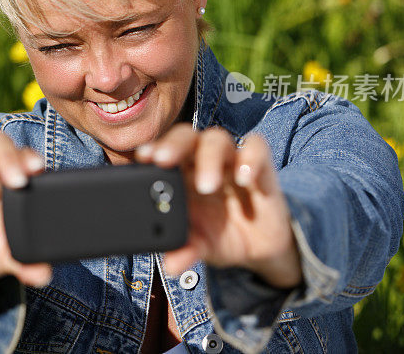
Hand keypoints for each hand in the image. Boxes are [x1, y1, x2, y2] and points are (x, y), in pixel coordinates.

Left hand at [135, 124, 301, 288]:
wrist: (259, 248)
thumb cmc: (221, 236)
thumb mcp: (201, 247)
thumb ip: (186, 251)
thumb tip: (171, 265)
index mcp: (181, 175)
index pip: (162, 152)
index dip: (151, 150)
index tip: (141, 158)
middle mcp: (203, 162)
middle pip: (186, 137)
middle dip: (173, 145)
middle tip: (162, 160)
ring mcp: (232, 162)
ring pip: (217, 139)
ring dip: (209, 158)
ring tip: (206, 186)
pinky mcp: (262, 168)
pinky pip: (258, 148)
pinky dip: (251, 159)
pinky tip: (244, 178)